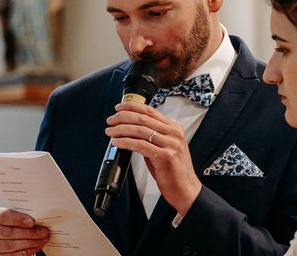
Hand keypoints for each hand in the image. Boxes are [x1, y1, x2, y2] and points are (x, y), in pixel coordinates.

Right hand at [0, 207, 49, 255]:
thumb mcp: (15, 215)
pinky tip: (36, 247)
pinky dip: (26, 251)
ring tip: (42, 239)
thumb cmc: (12, 223)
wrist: (6, 235)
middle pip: (9, 232)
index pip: (4, 216)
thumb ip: (23, 215)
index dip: (18, 219)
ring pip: (11, 246)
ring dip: (30, 243)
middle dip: (29, 233)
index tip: (32, 222)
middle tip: (43, 232)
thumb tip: (40, 216)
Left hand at [105, 102, 201, 216]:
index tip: (119, 107)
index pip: (150, 110)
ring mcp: (171, 144)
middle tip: (111, 120)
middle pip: (143, 118)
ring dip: (122, 129)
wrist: (185, 189)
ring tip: (111, 131)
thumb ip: (151, 137)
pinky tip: (117, 142)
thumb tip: (130, 130)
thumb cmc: (173, 170)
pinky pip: (140, 145)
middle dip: (123, 117)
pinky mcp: (165, 156)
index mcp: (174, 128)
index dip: (132, 107)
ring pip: (140, 130)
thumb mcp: (164, 147)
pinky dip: (126, 142)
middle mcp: (174, 133)